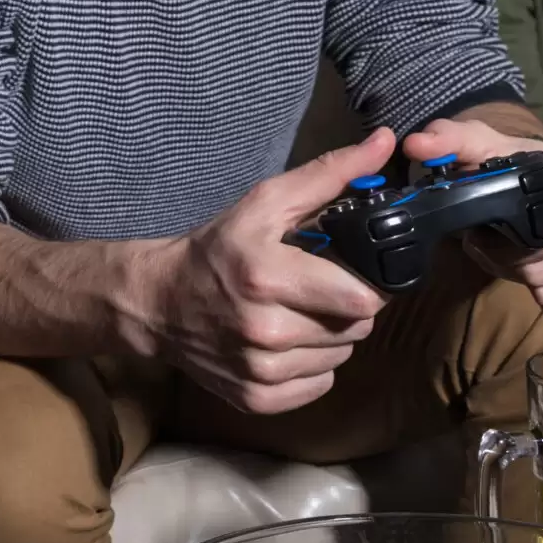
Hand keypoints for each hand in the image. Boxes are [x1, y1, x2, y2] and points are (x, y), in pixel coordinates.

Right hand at [146, 130, 394, 415]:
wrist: (156, 303)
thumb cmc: (215, 249)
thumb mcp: (265, 203)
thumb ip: (330, 174)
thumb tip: (386, 143)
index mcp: (268, 277)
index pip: (361, 298)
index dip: (366, 283)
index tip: (350, 272)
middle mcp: (265, 330)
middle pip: (356, 328)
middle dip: (347, 307)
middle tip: (320, 290)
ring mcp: (260, 371)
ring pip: (340, 358)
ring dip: (330, 337)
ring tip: (300, 314)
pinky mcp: (257, 399)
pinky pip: (319, 385)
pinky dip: (312, 366)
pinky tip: (287, 343)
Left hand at [410, 119, 542, 336]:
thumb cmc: (521, 173)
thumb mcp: (484, 150)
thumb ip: (450, 141)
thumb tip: (418, 144)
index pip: (540, 244)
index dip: (505, 247)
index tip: (496, 231)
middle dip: (515, 266)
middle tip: (509, 246)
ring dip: (536, 289)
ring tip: (532, 260)